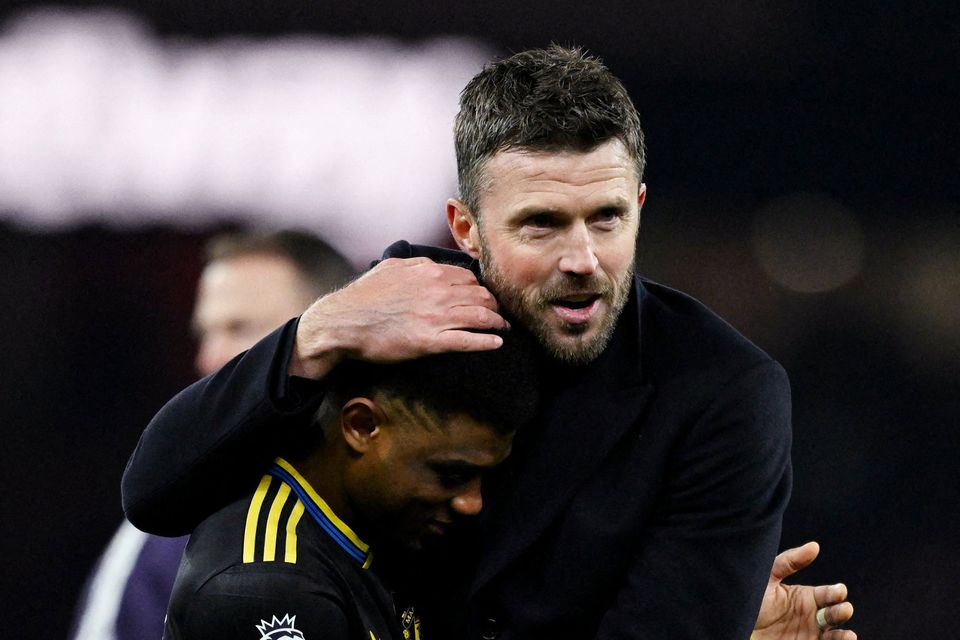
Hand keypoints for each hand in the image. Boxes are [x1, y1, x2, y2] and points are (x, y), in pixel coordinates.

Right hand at [289, 257, 508, 378]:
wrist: (343, 322)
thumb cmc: (363, 296)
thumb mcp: (391, 267)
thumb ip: (416, 264)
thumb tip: (433, 265)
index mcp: (429, 272)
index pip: (469, 277)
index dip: (480, 288)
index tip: (484, 296)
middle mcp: (437, 291)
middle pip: (480, 296)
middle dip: (494, 305)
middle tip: (499, 313)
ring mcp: (435, 317)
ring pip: (480, 316)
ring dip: (496, 322)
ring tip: (503, 327)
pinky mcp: (430, 342)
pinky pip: (468, 341)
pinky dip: (487, 342)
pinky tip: (497, 343)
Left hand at [753, 541, 855, 639]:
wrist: (734, 621)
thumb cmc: (750, 598)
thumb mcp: (767, 577)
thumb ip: (789, 562)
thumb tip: (815, 546)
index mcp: (806, 597)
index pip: (828, 595)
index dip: (836, 592)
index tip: (840, 591)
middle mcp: (812, 617)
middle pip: (834, 615)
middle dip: (841, 612)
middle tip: (844, 609)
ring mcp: (810, 635)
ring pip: (834, 636)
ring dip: (843, 636)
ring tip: (849, 636)